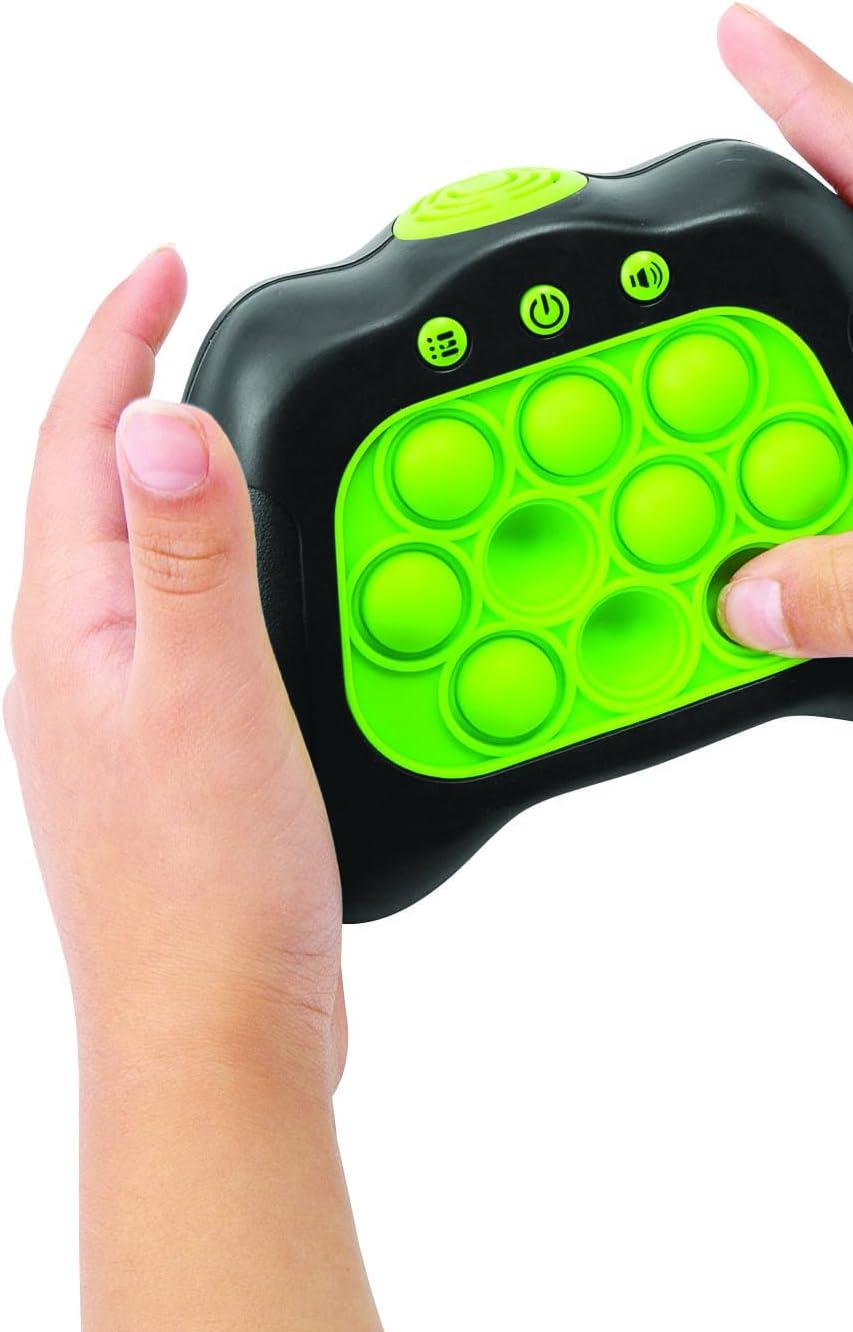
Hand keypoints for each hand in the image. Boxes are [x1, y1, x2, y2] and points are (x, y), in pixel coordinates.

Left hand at [6, 250, 397, 1331]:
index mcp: (70, 631)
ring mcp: (118, 710)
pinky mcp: (171, 752)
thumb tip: (159, 421)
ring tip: (225, 421)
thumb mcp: (207, 700)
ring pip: (141, 553)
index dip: (116, 336)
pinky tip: (263, 580)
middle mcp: (77, 662)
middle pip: (92, 485)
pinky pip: (186, 620)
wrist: (212, 1029)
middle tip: (189, 314)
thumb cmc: (204, 888)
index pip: (75, 443)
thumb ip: (190, 558)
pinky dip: (219, 564)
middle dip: (134, 383)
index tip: (164, 260)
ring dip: (177, 472)